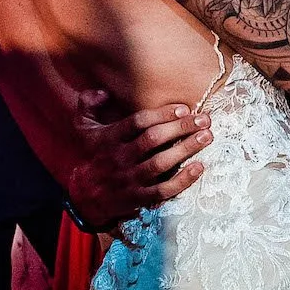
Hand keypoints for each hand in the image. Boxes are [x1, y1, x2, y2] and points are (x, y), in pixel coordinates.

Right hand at [64, 90, 210, 228]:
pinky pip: (163, 190)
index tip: (183, 109)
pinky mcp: (138, 198)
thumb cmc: (94, 155)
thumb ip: (88, 104)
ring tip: (206, 137)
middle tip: (204, 120)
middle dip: (180, 128)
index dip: (161, 114)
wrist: (85, 195)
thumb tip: (104, 92)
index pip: (137, 122)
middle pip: (152, 140)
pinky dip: (183, 180)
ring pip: (160, 163)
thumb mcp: (83, 127)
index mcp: (108, 138)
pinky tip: (199, 167)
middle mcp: (119, 157)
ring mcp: (130, 179)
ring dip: (186, 149)